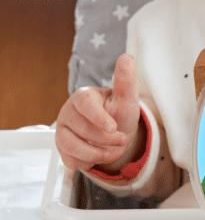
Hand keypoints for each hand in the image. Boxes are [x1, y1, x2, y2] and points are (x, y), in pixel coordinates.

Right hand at [55, 54, 141, 171]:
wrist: (115, 133)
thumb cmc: (119, 113)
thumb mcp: (127, 98)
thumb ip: (126, 80)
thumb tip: (126, 57)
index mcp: (83, 96)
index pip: (84, 105)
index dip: (98, 117)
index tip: (113, 127)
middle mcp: (68, 112)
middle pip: (82, 130)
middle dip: (107, 139)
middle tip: (123, 139)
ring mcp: (62, 131)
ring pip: (74, 148)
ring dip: (100, 153)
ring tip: (115, 149)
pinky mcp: (61, 149)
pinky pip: (72, 161)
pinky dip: (90, 162)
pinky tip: (99, 153)